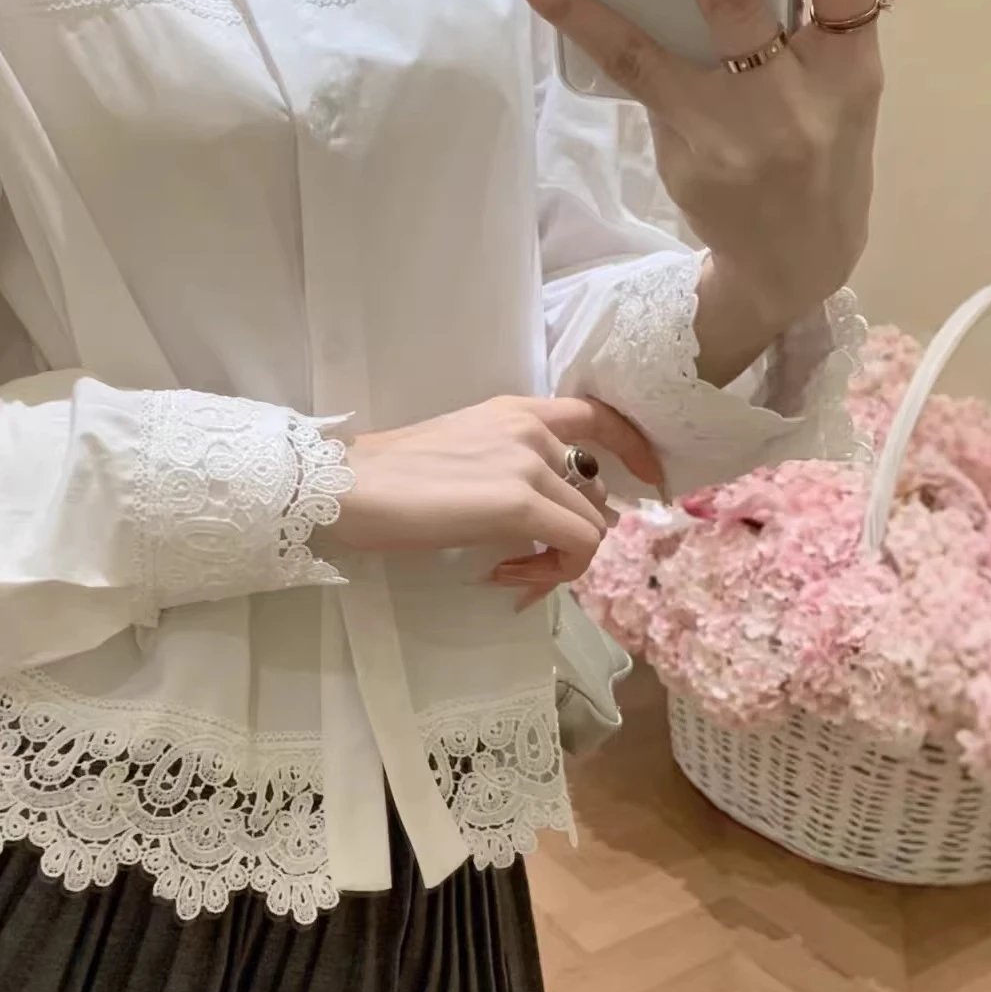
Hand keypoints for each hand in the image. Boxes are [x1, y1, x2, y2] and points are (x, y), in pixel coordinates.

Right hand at [329, 397, 662, 600]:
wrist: (347, 486)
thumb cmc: (384, 477)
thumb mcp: (459, 453)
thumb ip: (506, 467)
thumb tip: (541, 512)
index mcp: (514, 410)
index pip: (598, 416)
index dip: (633, 449)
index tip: (644, 485)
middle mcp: (530, 429)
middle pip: (595, 493)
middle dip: (571, 537)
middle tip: (525, 567)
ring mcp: (529, 464)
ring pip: (591, 526)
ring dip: (558, 563)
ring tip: (509, 576)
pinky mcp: (521, 503)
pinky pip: (578, 547)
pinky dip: (555, 574)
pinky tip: (509, 580)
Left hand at [495, 0, 882, 346]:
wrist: (796, 264)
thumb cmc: (817, 155)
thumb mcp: (840, 88)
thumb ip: (807, 20)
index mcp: (852, 59)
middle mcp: (797, 88)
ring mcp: (734, 121)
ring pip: (660, 31)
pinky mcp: (684, 141)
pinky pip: (622, 65)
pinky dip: (572, 14)